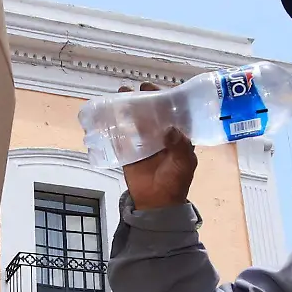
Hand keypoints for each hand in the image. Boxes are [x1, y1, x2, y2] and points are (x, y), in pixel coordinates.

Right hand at [118, 85, 196, 210]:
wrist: (157, 203)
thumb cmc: (175, 182)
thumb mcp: (184, 164)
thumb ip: (181, 147)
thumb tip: (171, 130)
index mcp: (178, 134)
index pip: (173, 111)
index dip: (167, 97)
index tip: (158, 89)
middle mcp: (161, 134)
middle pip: (152, 111)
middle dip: (145, 98)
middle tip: (137, 89)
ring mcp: (144, 141)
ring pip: (136, 119)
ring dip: (128, 106)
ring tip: (120, 94)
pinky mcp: (129, 149)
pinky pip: (121, 134)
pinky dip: (114, 124)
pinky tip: (107, 113)